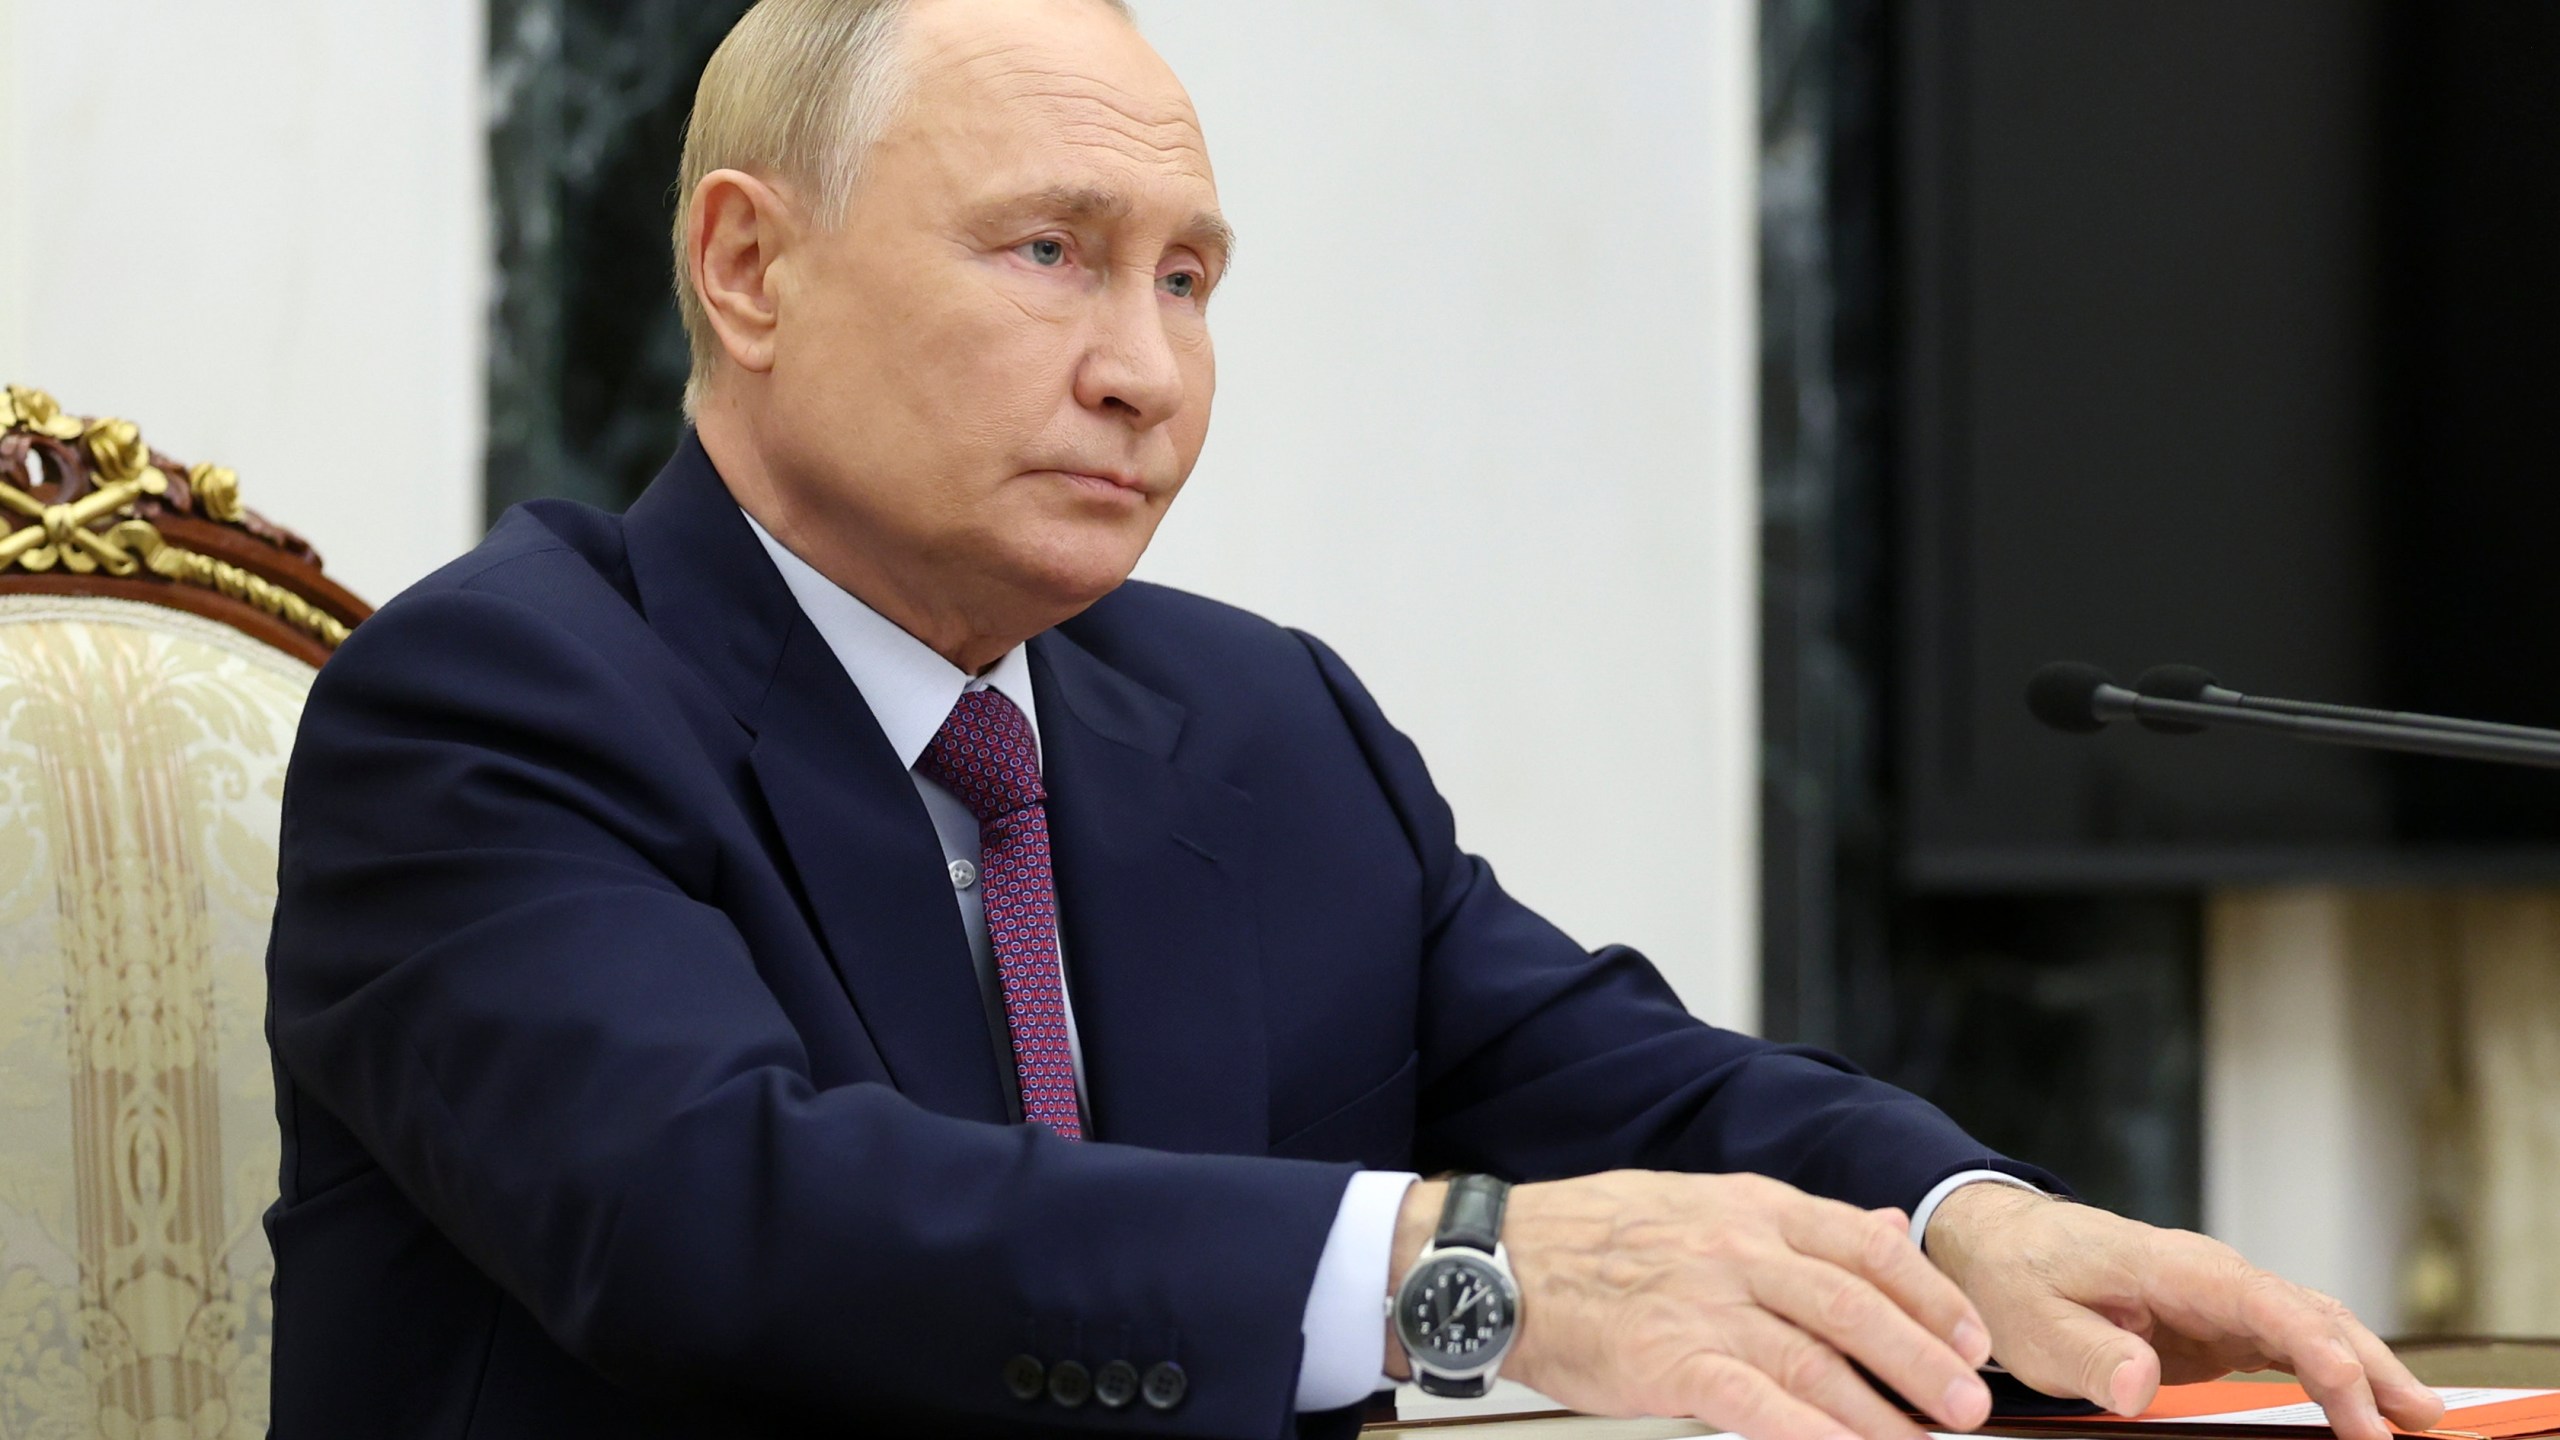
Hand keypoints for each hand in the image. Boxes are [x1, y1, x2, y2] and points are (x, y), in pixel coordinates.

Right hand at [1388, 1171, 1997, 1439]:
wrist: (1496, 1261)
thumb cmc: (1589, 1239)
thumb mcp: (1700, 1205)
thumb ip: (1794, 1225)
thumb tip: (1880, 1227)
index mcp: (1750, 1206)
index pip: (1865, 1245)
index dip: (1930, 1295)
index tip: (1972, 1337)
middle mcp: (1736, 1248)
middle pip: (1856, 1305)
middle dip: (1924, 1360)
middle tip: (1966, 1406)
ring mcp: (1702, 1303)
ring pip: (1817, 1359)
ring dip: (1880, 1412)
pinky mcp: (1669, 1359)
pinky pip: (1756, 1402)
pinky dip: (1806, 1432)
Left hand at [1923, 1184, 2444, 1439]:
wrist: (2003, 1247)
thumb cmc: (2018, 1280)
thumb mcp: (2033, 1323)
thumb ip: (2088, 1354)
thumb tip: (2137, 1385)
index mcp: (2172, 1267)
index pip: (2262, 1304)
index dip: (2317, 1351)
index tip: (2356, 1400)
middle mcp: (2212, 1277)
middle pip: (2309, 1313)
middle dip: (2370, 1365)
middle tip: (2420, 1422)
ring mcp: (2223, 1299)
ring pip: (2315, 1328)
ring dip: (2368, 1370)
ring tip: (2420, 1420)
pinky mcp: (2222, 1326)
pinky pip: (2294, 1346)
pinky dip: (2338, 1374)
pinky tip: (2369, 1410)